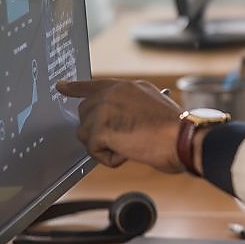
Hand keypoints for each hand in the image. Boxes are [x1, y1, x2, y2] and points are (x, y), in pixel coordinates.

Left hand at [56, 79, 183, 172]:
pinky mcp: (100, 127)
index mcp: (129, 87)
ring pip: (85, 133)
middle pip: (85, 113)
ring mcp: (105, 108)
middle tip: (122, 141)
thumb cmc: (178, 131)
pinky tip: (129, 153)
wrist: (183, 138)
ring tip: (130, 146)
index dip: (75, 87)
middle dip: (96, 131)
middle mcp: (114, 92)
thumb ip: (132, 108)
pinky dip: (109, 159)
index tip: (61, 86)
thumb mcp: (154, 108)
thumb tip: (118, 123)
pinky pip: (93, 150)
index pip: (95, 84)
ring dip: (104, 146)